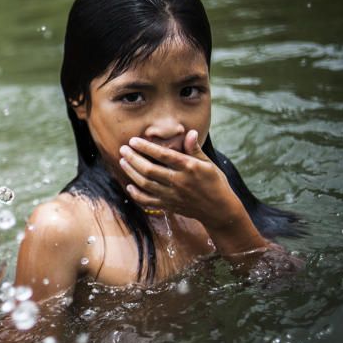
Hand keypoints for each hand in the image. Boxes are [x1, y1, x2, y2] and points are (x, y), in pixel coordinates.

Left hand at [118, 131, 241, 229]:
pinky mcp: (169, 206)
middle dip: (133, 158)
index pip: (164, 155)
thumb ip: (195, 149)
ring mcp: (172, 195)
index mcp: (189, 168)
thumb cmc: (215, 183)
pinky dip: (137, 194)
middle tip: (123, 149)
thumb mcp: (208, 164)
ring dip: (131, 172)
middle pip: (150, 170)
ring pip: (145, 184)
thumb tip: (190, 132)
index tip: (133, 141)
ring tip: (123, 162)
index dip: (146, 147)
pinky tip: (129, 185)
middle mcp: (179, 182)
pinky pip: (148, 201)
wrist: (219, 210)